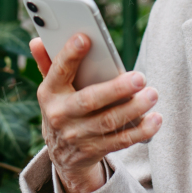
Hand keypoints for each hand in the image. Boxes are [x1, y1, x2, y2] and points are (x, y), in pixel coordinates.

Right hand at [32, 33, 162, 192]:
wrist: (62, 154)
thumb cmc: (63, 107)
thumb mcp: (52, 88)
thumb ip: (48, 63)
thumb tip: (36, 40)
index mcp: (49, 92)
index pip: (58, 71)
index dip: (69, 55)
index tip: (85, 38)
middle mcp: (60, 115)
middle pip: (90, 100)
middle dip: (116, 88)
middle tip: (140, 77)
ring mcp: (77, 135)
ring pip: (108, 121)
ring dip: (134, 108)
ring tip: (152, 94)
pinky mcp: (94, 150)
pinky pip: (120, 141)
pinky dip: (140, 131)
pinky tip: (155, 119)